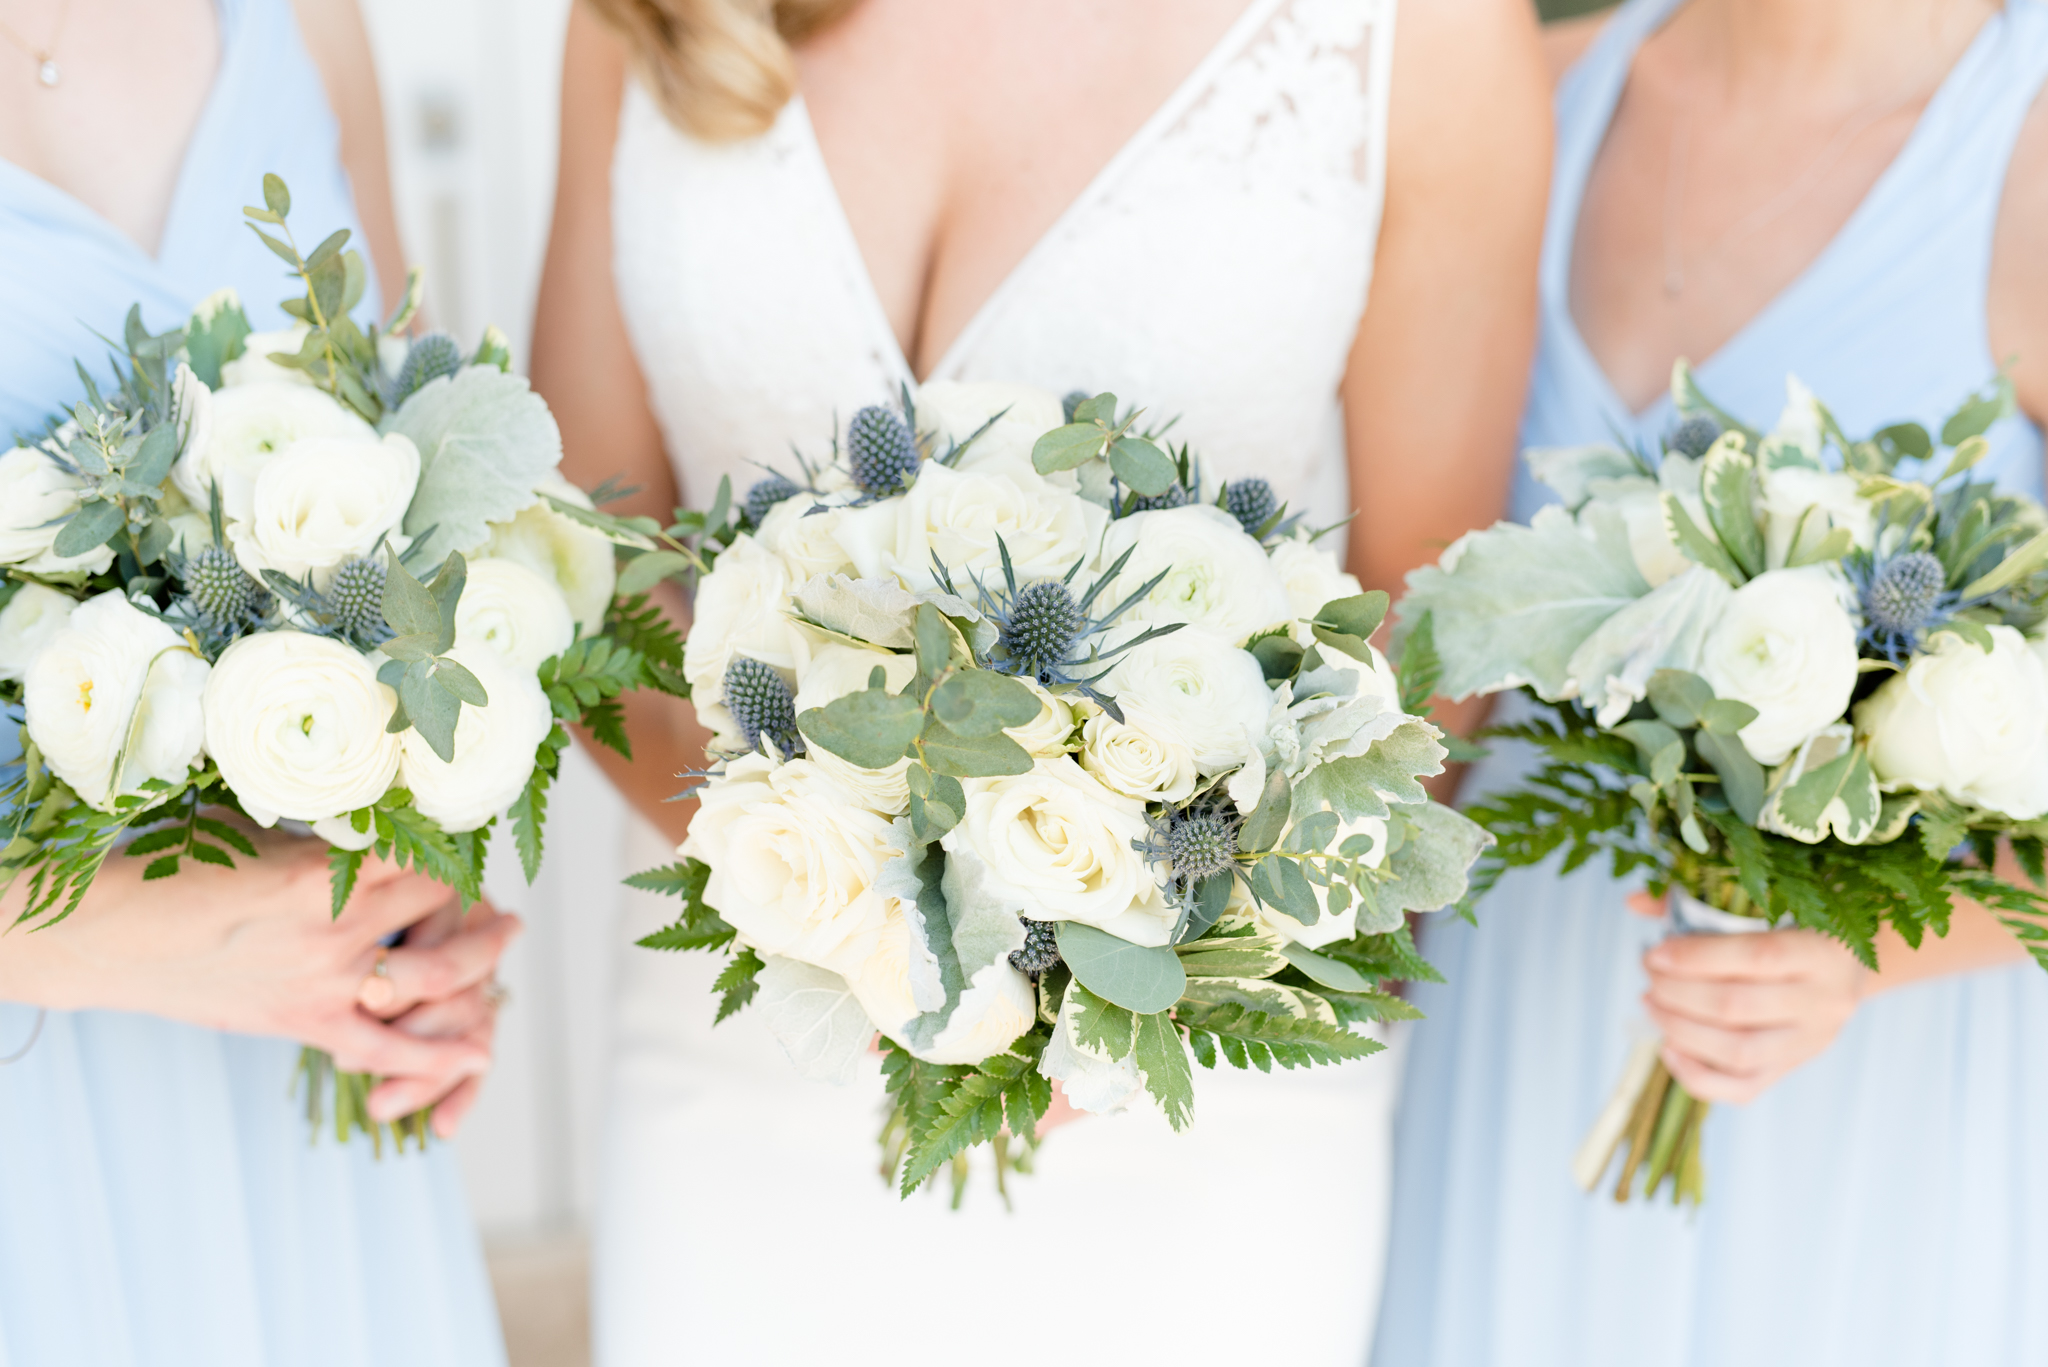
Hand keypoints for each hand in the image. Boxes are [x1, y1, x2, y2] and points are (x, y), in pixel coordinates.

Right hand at [0, 828, 514, 1094]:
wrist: (108, 936)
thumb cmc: (176, 869)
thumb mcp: (258, 830)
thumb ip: (324, 833)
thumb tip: (380, 811)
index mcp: (325, 867)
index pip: (422, 846)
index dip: (451, 835)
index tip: (469, 824)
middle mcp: (337, 925)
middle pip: (438, 901)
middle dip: (466, 888)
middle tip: (485, 874)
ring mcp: (327, 982)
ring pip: (434, 972)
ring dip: (481, 955)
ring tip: (506, 933)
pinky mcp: (307, 1025)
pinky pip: (388, 1049)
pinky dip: (438, 1054)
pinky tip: (480, 1049)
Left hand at [1630, 892, 1869, 1103]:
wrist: (1847, 970)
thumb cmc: (1793, 927)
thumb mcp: (1766, 904)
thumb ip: (1698, 901)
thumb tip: (1632, 901)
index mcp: (1822, 952)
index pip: (1756, 958)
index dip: (1696, 957)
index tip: (1655, 953)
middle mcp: (1822, 1002)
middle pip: (1738, 1007)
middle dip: (1678, 992)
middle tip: (1649, 975)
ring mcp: (1809, 1042)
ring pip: (1738, 1051)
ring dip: (1680, 1029)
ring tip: (1651, 1003)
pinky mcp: (1791, 1068)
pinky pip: (1741, 1088)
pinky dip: (1696, 1075)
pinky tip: (1667, 1047)